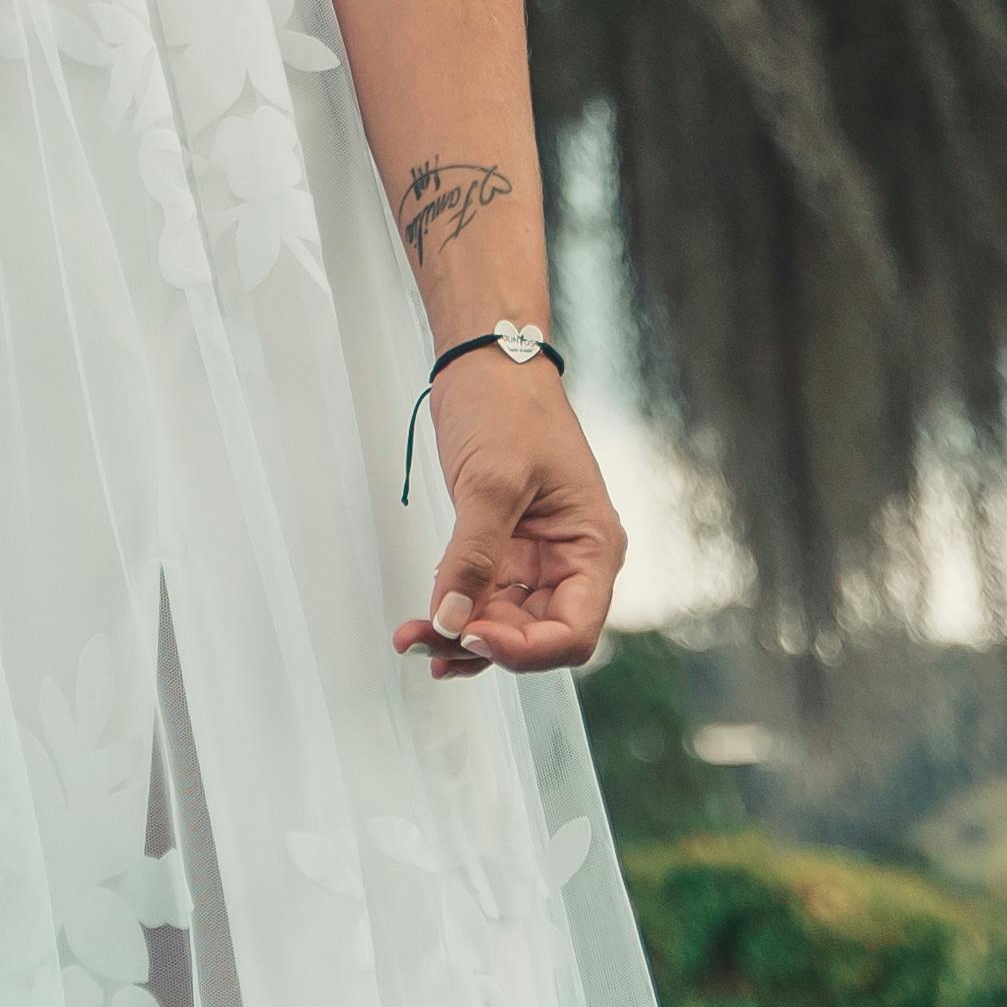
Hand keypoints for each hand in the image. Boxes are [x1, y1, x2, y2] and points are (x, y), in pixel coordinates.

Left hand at [393, 371, 625, 681]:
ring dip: (461, 633)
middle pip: (535, 634)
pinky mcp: (505, 547)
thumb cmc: (509, 402)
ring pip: (505, 621)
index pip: (572, 630)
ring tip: (414, 637)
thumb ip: (473, 556)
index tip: (473, 635)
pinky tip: (428, 626)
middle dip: (482, 643)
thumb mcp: (493, 480)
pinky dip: (457, 612)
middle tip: (427, 640)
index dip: (525, 649)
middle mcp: (571, 559)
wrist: (486, 357)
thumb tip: (451, 620)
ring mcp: (537, 556)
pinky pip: (486, 597)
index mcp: (592, 546)